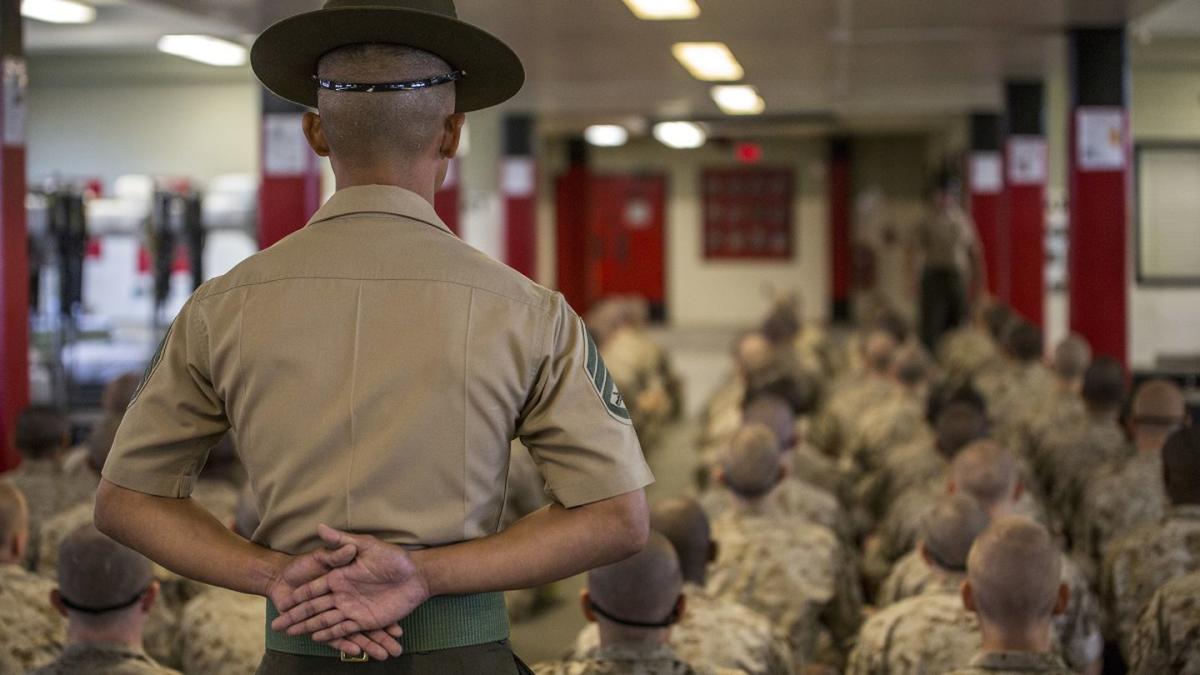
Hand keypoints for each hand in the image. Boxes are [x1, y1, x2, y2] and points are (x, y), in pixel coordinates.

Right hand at [271, 524, 431, 644]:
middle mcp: (342, 594)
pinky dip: (331, 635)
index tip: (281, 603)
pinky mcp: (363, 619)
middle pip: (314, 608)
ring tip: (290, 635)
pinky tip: (316, 639)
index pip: (313, 590)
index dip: (297, 597)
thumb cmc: (393, 558)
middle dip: (295, 617)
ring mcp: (352, 608)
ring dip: (309, 628)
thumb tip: (320, 526)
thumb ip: (342, 540)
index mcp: (339, 577)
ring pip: (326, 621)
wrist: (416, 576)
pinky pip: (344, 630)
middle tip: (276, 626)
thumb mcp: (368, 545)